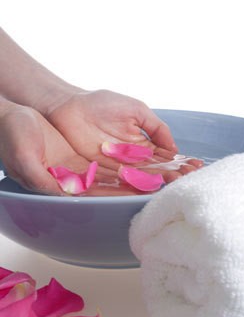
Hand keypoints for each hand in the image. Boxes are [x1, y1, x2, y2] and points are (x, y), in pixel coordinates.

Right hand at [0, 102, 144, 195]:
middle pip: (106, 188)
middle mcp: (71, 181)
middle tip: (156, 189)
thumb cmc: (12, 138)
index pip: (93, 195)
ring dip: (130, 177)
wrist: (10, 120)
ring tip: (154, 179)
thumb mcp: (24, 158)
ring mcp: (76, 169)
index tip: (138, 196)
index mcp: (59, 185)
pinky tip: (139, 164)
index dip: (115, 196)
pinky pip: (104, 161)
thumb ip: (42, 179)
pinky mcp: (79, 158)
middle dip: (129, 190)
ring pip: (109, 175)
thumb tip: (65, 192)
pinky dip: (121, 163)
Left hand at [46, 89, 201, 182]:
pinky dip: (134, 185)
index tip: (195, 166)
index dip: (179, 161)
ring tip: (173, 185)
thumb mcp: (136, 110)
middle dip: (172, 174)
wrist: (70, 107)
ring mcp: (117, 166)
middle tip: (187, 178)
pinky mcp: (100, 171)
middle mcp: (132, 158)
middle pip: (155, 170)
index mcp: (142, 143)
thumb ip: (156, 128)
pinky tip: (148, 189)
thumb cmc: (102, 104)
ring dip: (157, 182)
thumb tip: (174, 148)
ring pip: (140, 177)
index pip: (164, 156)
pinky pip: (119, 181)